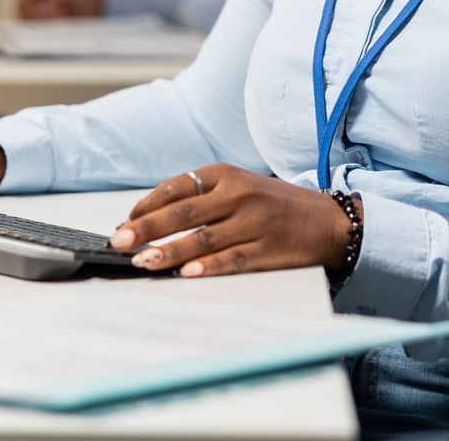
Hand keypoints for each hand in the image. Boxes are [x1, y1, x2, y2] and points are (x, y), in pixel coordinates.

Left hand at [109, 165, 352, 277]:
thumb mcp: (240, 186)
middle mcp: (239, 194)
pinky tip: (186, 273)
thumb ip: (202, 198)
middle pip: (183, 213)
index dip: (147, 205)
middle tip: (119, 241)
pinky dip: (208, 267)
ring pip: (203, 239)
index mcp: (227, 174)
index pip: (177, 187)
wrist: (329, 220)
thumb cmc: (275, 205)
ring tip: (143, 261)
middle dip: (146, 228)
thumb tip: (152, 221)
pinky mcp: (268, 249)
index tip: (125, 221)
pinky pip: (232, 259)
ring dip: (169, 251)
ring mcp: (254, 222)